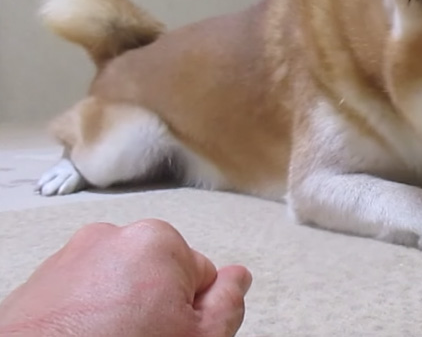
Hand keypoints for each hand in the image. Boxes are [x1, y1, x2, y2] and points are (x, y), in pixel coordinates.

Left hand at [0, 219, 251, 336]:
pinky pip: (82, 297)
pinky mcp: (41, 281)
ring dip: (120, 313)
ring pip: (117, 287)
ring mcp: (71, 257)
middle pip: (158, 276)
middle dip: (156, 307)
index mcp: (157, 241)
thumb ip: (228, 303)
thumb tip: (237, 279)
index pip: (202, 276)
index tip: (176, 332)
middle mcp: (112, 237)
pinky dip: (86, 317)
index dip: (193, 312)